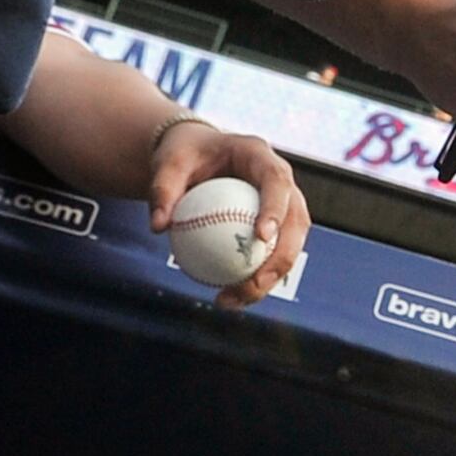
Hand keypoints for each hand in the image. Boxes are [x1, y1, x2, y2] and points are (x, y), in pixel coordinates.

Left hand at [142, 118, 310, 306]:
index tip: (261, 237)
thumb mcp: (168, 164)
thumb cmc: (184, 155)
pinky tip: (229, 299)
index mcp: (260, 156)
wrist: (195, 155)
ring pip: (291, 244)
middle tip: (253, 283)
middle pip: (296, 221)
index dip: (276, 209)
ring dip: (270, 277)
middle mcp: (281, 180)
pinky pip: (272, 255)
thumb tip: (159, 226)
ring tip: (235, 299)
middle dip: (282, 257)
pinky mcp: (276, 225)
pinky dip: (254, 279)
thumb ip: (162, 190)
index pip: (277, 182)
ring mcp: (283, 204)